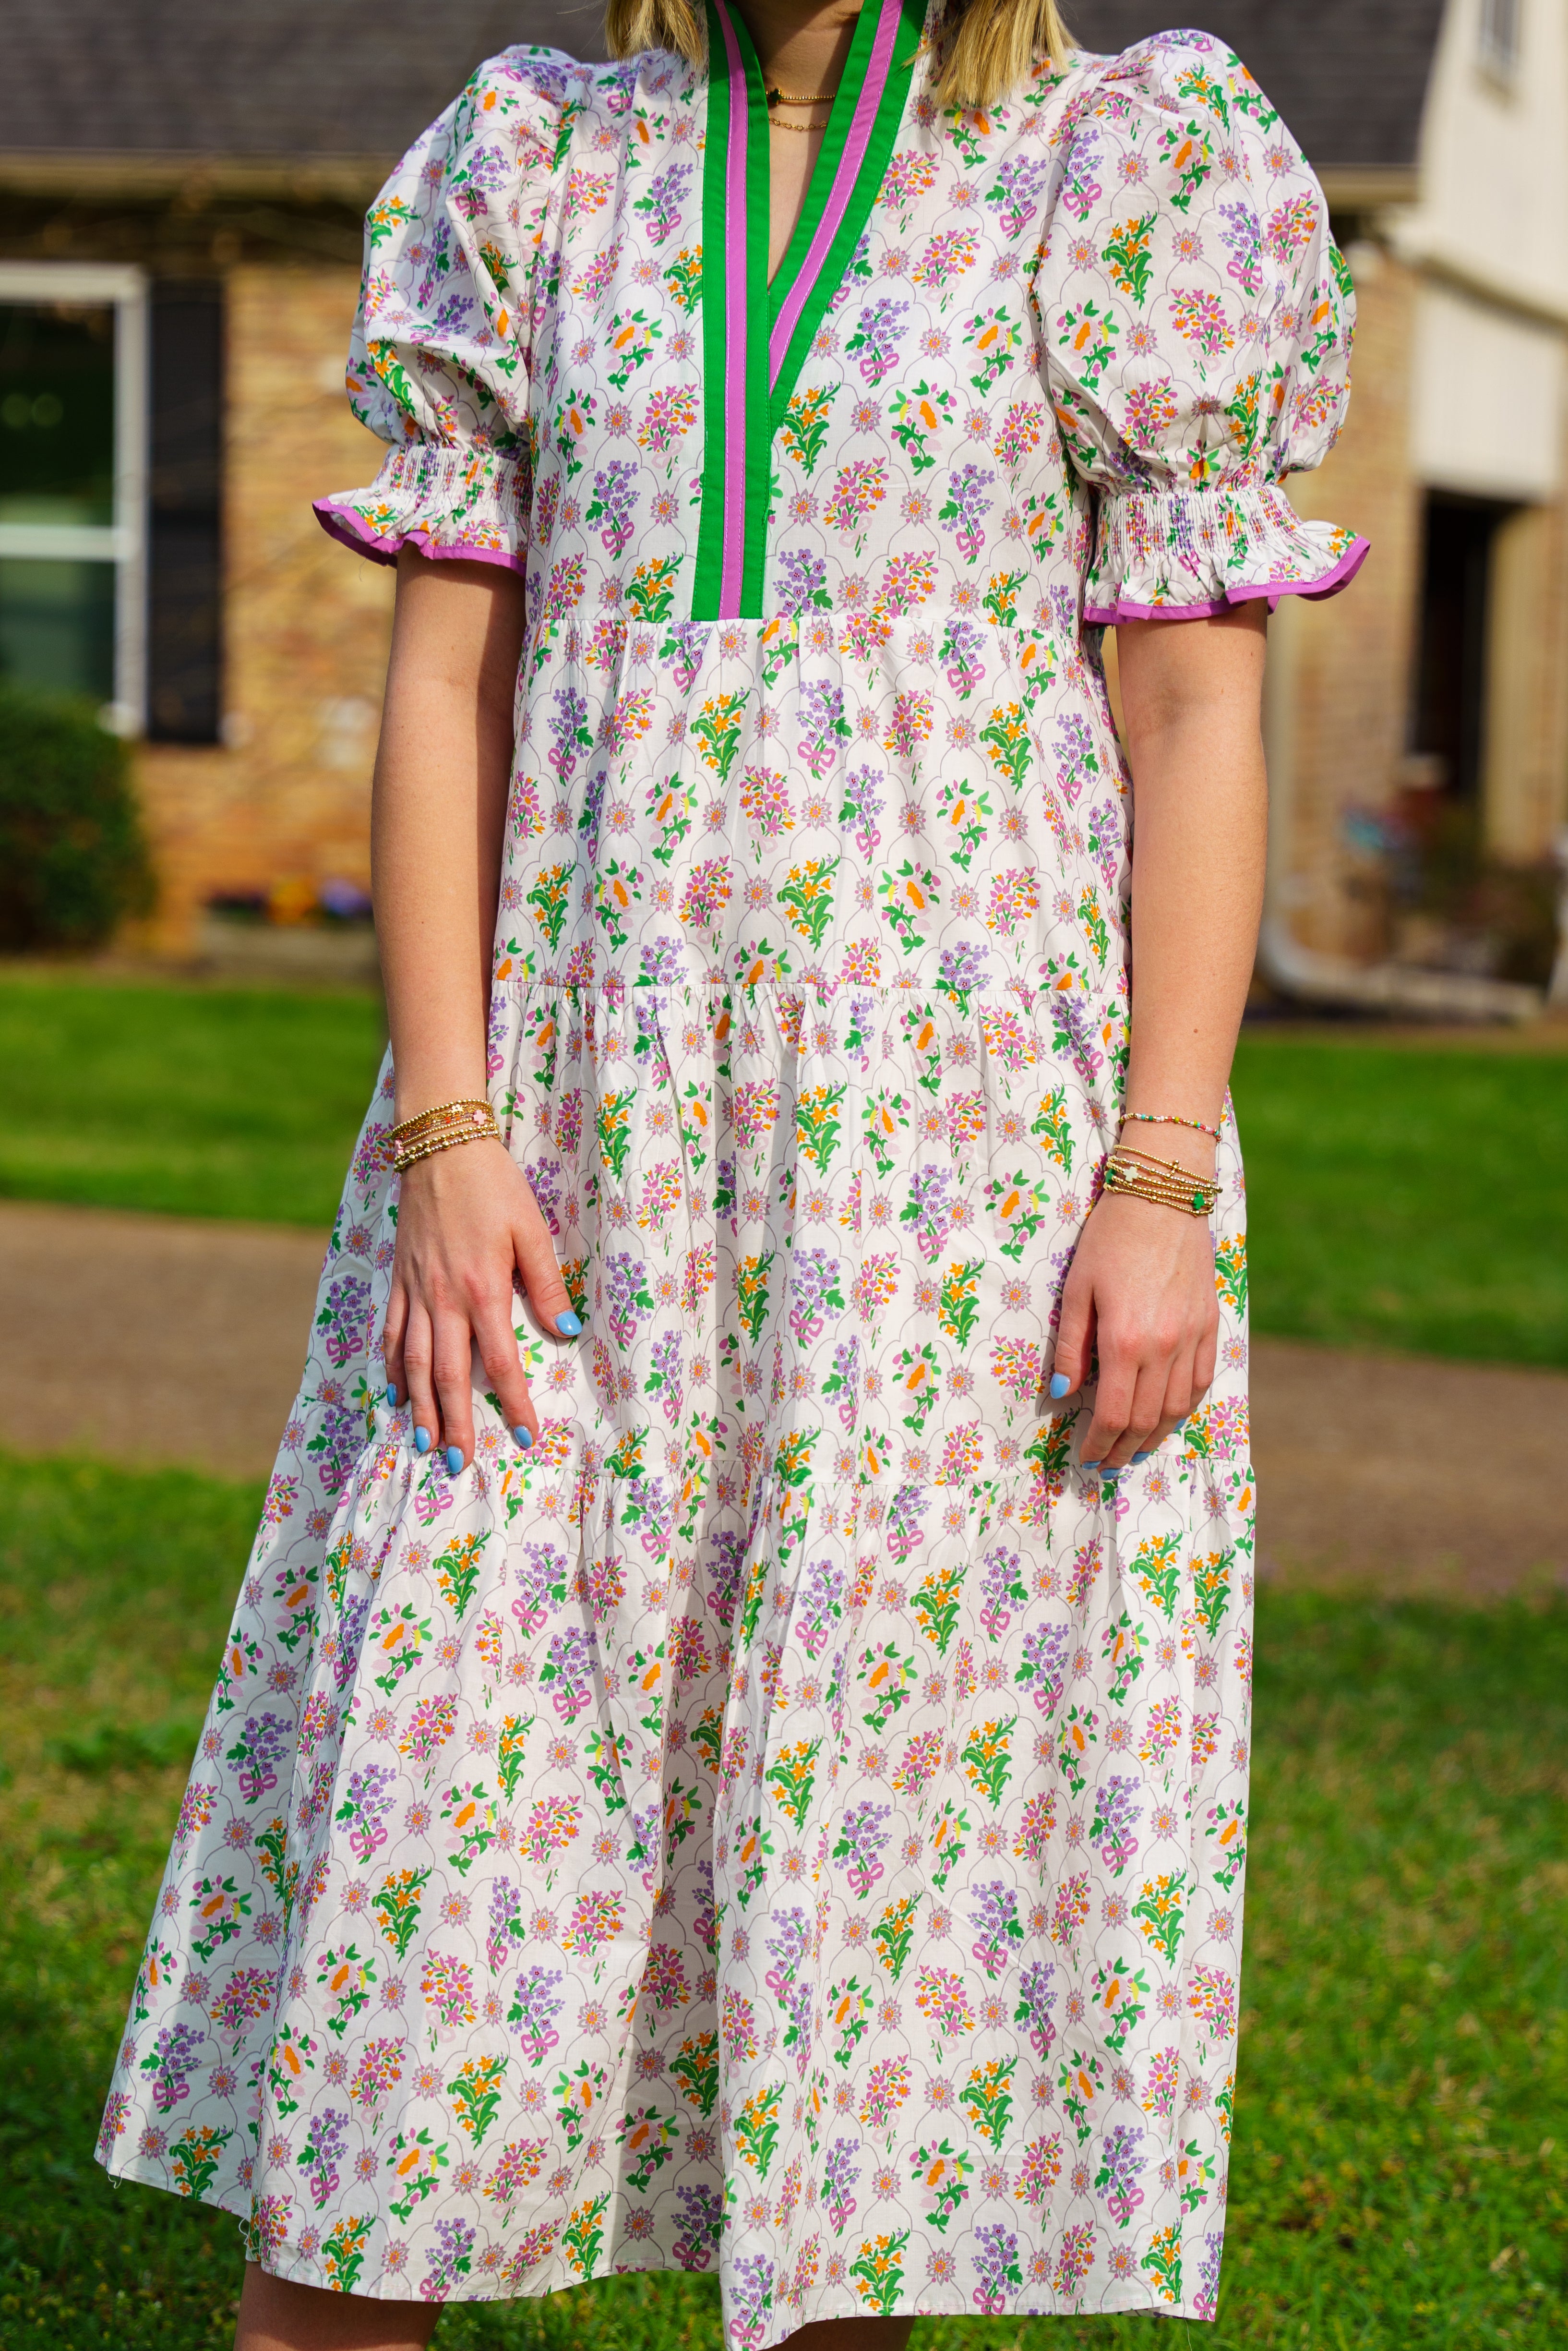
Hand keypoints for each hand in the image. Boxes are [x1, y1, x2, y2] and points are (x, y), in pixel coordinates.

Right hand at [382, 1140, 577, 1470]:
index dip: (513, 1404)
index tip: (525, 1437)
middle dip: (455, 1423)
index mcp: (483, 1289)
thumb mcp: (532, 1231)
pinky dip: (392, 1368)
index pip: (499, 1362)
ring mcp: (415, 1291)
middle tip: (460, 1464)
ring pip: (413, 1362)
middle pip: (447, 1375)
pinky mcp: (399, 1279)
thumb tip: (568, 1332)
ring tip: (425, 1444)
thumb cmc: (494, 1186)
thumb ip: (548, 1285)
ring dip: (419, 1408)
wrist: (441, 1146)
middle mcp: (443, 1298)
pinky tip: (396, 1394)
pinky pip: (392, 1333)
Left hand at [1050, 1190, 1218, 1471]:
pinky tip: (1168, 1416)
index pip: (1114, 1414)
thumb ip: (1071, 1346)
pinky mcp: (1210, 1326)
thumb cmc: (1111, 1239)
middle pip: (1147, 1420)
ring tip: (1134, 1450)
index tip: (1085, 1456)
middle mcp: (1164, 1348)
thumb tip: (1064, 1395)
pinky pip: (1201, 1382)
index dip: (1098, 1443)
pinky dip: (1184, 1408)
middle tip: (1106, 1464)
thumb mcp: (1076, 1289)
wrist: (1164, 1198)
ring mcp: (1192, 1338)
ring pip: (1178, 1409)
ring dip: (1155, 1437)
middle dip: (1123, 1449)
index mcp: (1125, 1341)